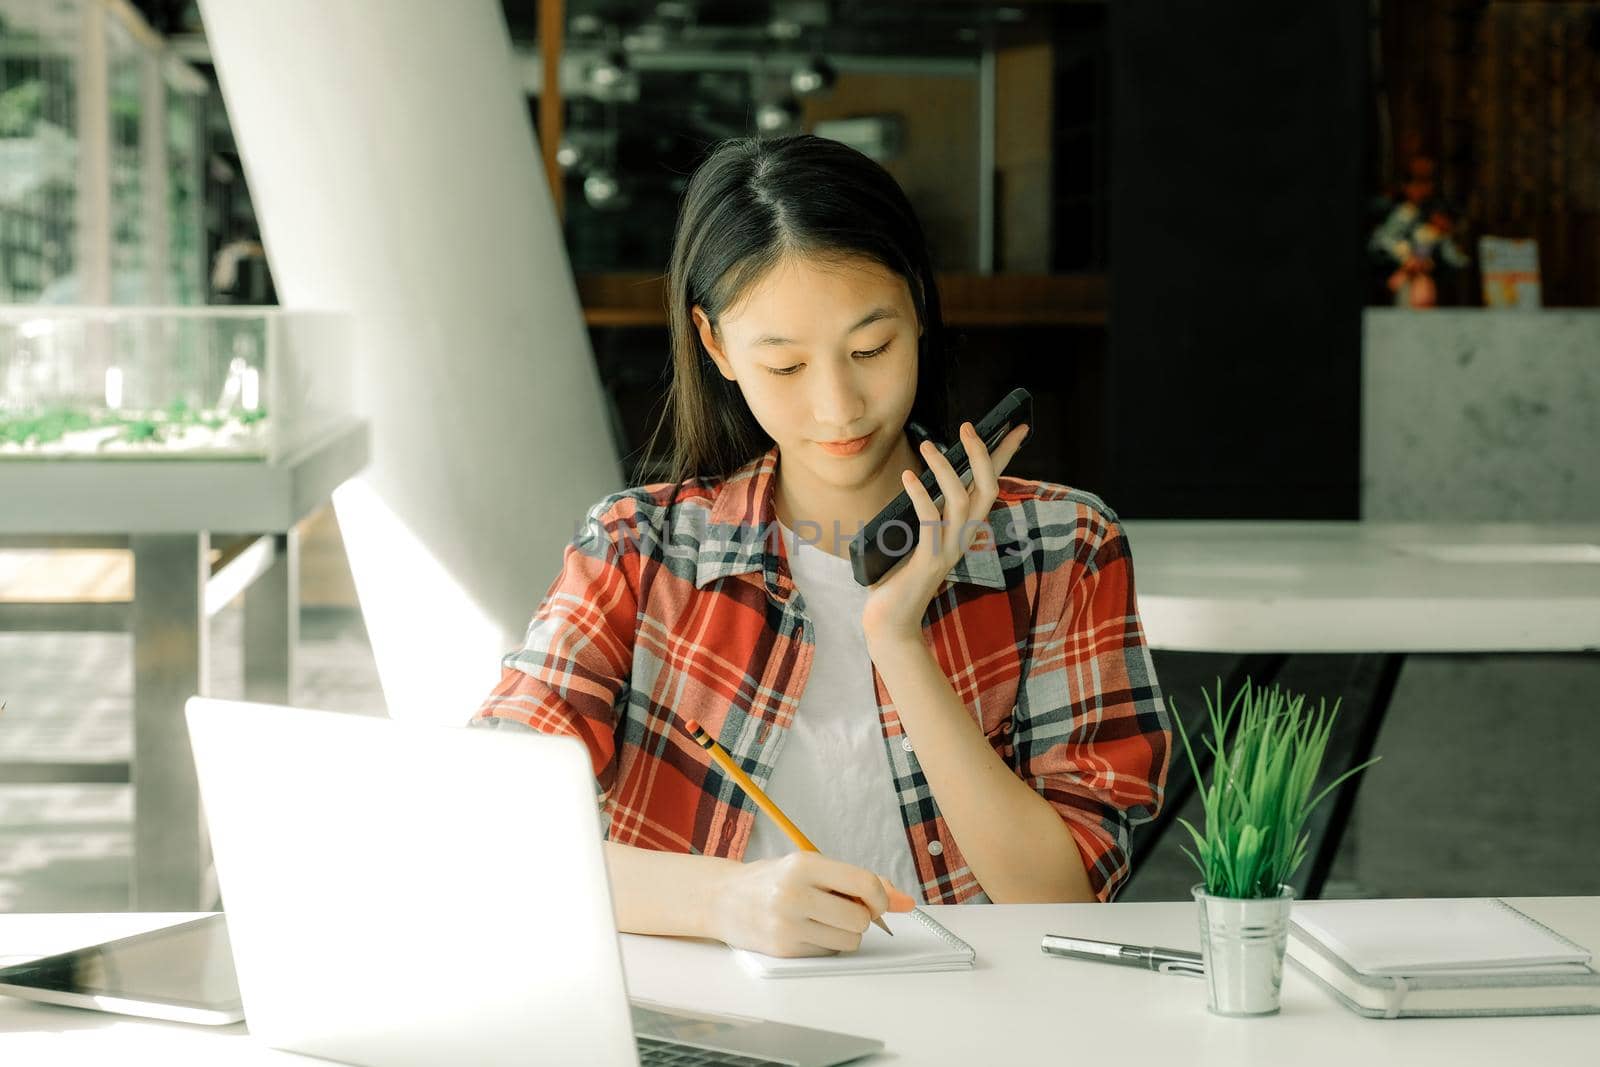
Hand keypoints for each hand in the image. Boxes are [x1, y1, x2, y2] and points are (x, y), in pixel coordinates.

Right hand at [708, 852, 914, 957]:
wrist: (724, 899)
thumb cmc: (773, 880)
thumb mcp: (813, 867)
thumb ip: (859, 882)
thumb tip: (906, 902)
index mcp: (805, 865)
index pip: (864, 883)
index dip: (880, 898)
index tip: (876, 902)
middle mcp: (794, 894)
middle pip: (860, 918)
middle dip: (861, 917)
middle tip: (842, 908)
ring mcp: (787, 924)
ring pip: (849, 940)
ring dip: (845, 933)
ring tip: (822, 919)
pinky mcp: (784, 949)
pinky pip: (829, 953)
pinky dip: (826, 944)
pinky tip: (805, 930)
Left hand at [860, 420, 1029, 645]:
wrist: (890, 623)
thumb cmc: (898, 576)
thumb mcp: (914, 535)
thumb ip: (923, 511)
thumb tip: (920, 475)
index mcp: (963, 528)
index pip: (989, 485)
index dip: (1004, 456)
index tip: (1017, 426)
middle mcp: (963, 537)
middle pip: (987, 489)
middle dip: (982, 455)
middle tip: (968, 427)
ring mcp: (949, 550)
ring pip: (961, 502)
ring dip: (946, 470)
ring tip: (928, 446)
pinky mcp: (928, 561)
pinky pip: (930, 521)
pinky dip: (921, 495)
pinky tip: (909, 477)